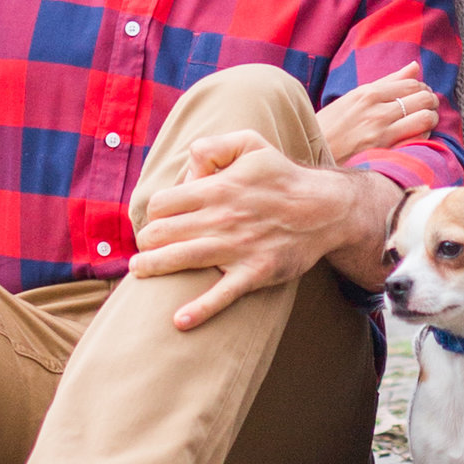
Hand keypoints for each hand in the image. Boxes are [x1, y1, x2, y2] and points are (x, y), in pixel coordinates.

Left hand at [131, 132, 394, 331]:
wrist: (324, 209)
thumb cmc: (281, 175)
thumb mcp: (250, 143)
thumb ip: (213, 146)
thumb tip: (188, 165)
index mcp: (217, 188)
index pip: (162, 203)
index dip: (155, 212)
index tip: (159, 220)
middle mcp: (221, 218)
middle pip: (162, 233)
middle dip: (147, 241)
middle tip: (146, 247)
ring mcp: (237, 248)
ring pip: (180, 259)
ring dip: (153, 267)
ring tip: (140, 270)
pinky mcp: (254, 273)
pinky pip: (222, 295)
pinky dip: (199, 309)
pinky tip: (179, 320)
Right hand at [316, 71, 440, 162]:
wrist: (311, 154)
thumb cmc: (332, 125)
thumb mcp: (354, 98)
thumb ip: (387, 82)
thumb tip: (415, 65)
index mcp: (368, 93)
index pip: (411, 83)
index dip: (422, 88)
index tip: (420, 94)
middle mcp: (376, 111)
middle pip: (423, 98)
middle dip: (431, 102)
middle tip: (427, 107)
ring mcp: (381, 133)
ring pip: (425, 118)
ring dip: (431, 119)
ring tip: (425, 122)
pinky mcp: (385, 153)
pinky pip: (418, 140)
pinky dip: (423, 137)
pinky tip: (416, 137)